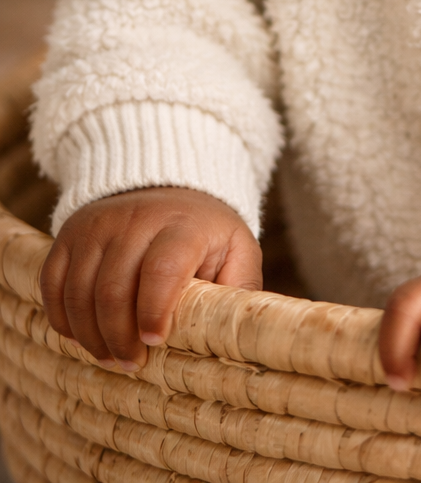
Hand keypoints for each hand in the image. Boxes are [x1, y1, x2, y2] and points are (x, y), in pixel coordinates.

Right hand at [40, 187, 260, 371]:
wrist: (167, 185)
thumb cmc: (205, 233)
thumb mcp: (236, 250)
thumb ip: (239, 289)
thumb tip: (239, 336)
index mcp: (184, 224)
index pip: (162, 268)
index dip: (154, 311)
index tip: (154, 342)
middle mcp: (136, 219)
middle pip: (113, 290)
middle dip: (118, 338)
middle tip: (131, 364)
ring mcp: (98, 224)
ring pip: (79, 292)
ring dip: (90, 336)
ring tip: (110, 357)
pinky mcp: (70, 233)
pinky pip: (52, 285)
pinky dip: (63, 319)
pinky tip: (83, 336)